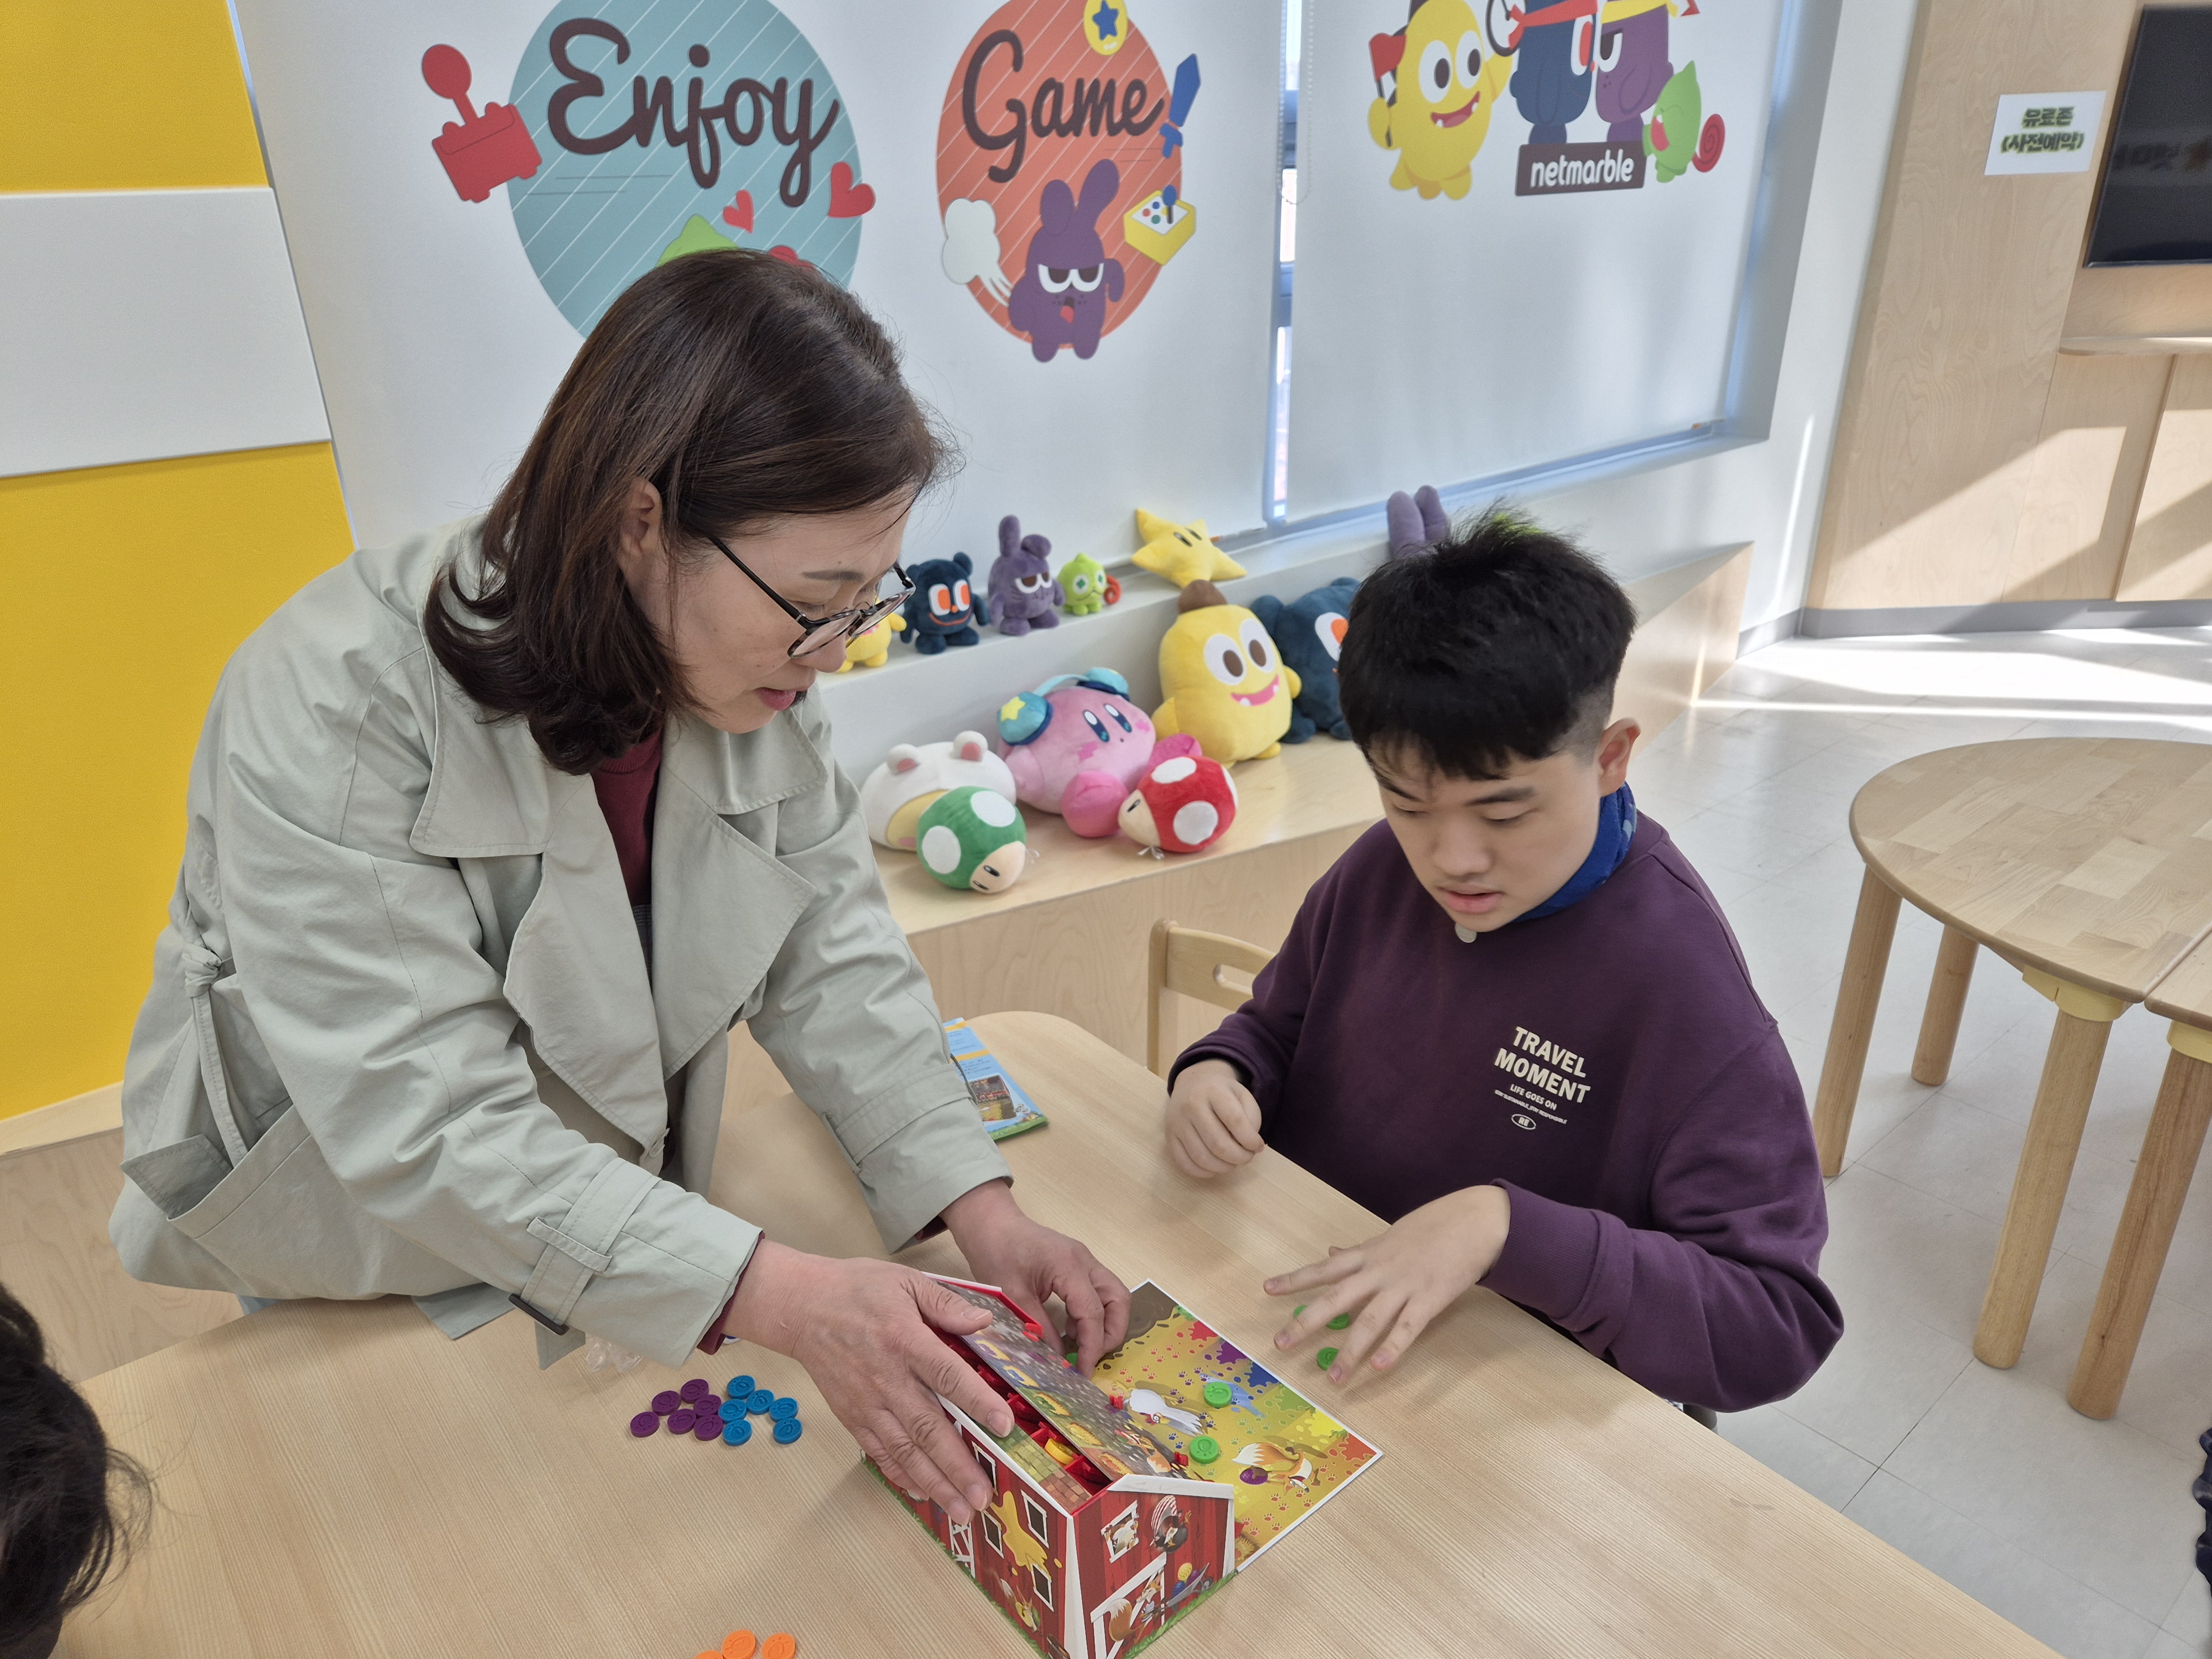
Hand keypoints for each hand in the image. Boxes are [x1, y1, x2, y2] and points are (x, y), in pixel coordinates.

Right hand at [721, 1241, 1013, 1520]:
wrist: (800, 1307)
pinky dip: (900, 1475)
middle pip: (927, 1427)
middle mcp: (887, 1378)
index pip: (947, 1376)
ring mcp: (867, 1402)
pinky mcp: (851, 1415)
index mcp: (905, 1340)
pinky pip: (878, 1451)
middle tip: (984, 1496)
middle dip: (958, 1465)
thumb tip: (984, 1321)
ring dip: (935, 1482)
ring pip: (904, 1449)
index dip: (977, 1402)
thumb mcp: (905, 1281)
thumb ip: (946, 1303)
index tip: (1004, 1427)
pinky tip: (922, 1493)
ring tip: (962, 1510)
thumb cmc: (857, 1290)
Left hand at [942, 1180, 1130, 1373]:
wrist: (991, 1224)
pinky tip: (1070, 1330)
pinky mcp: (1079, 1265)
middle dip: (1111, 1333)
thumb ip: (1039, 1329)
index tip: (1083, 1374)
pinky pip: (1098, 1293)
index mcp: (1070, 1267)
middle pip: (1119, 1300)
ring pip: (1113, 1295)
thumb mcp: (1013, 1296)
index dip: (1092, 1347)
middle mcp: (1086, 1262)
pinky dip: (1091, 1315)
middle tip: (1090, 1358)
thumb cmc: (998, 1254)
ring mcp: (1085, 1262)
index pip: (1093, 1312)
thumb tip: (1059, 1361)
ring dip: (1104, 1324)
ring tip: (1080, 1346)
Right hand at [1165, 1059, 1263, 1177]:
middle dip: (1239, 1157)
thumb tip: (1253, 1147)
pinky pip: (1183, 1163)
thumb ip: (1253, 1117)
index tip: (1257, 1146)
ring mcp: (1177, 1122)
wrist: (1192, 1082)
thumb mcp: (1243, 1095)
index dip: (1250, 1140)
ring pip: (1201, 1157)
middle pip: (1218, 1144)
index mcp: (1213, 1091)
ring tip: (1232, 1163)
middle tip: (1246, 1157)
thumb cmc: (1222, 1093)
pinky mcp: (1169, 1136)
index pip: (1235, 1121)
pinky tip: (1214, 1168)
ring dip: (1223, 1167)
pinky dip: (1202, 1172)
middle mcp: (1191, 1105)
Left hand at [1265, 1185, 1510, 1384]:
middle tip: (1281, 1343)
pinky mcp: (1430, 1300)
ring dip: (1350, 1351)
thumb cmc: (1432, 1227)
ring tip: (1333, 1378)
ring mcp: (1404, 1286)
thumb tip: (1332, 1253)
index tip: (1267, 1289)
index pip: (1324, 1268)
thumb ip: (1361, 1251)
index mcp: (1369, 1254)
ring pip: (1369, 1321)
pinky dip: (1392, 1348)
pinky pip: (1407, 1328)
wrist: (1474, 1220)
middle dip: (1307, 1321)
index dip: (1295, 1279)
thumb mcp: (1390, 1235)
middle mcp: (1379, 1271)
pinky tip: (1378, 1368)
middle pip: (1336, 1298)